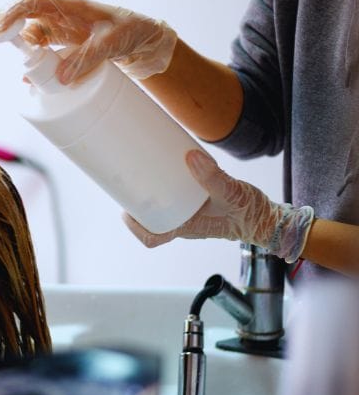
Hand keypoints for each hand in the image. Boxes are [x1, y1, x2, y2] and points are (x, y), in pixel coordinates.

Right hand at [0, 0, 176, 80]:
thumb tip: (59, 79)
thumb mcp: (114, 43)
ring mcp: (59, 32)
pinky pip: (39, 53)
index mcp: (69, 6)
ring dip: (11, 47)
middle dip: (0, 27)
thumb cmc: (131, 32)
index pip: (32, 2)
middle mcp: (59, 16)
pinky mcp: (61, 48)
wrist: (143, 41)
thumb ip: (88, 58)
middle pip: (21, 16)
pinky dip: (30, 65)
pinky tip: (25, 79)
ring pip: (27, 36)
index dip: (11, 13)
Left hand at [123, 150, 314, 262]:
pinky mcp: (199, 207)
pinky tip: (170, 169)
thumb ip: (212, 176)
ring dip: (153, 195)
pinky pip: (178, 200)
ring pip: (164, 210)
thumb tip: (190, 157)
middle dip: (138, 204)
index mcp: (188, 228)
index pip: (153, 237)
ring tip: (144, 172)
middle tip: (131, 181)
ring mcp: (192, 216)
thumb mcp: (232, 192)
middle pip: (152, 220)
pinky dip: (170, 188)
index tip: (124, 210)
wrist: (269, 220)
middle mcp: (186, 224)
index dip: (134, 227)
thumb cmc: (251, 213)